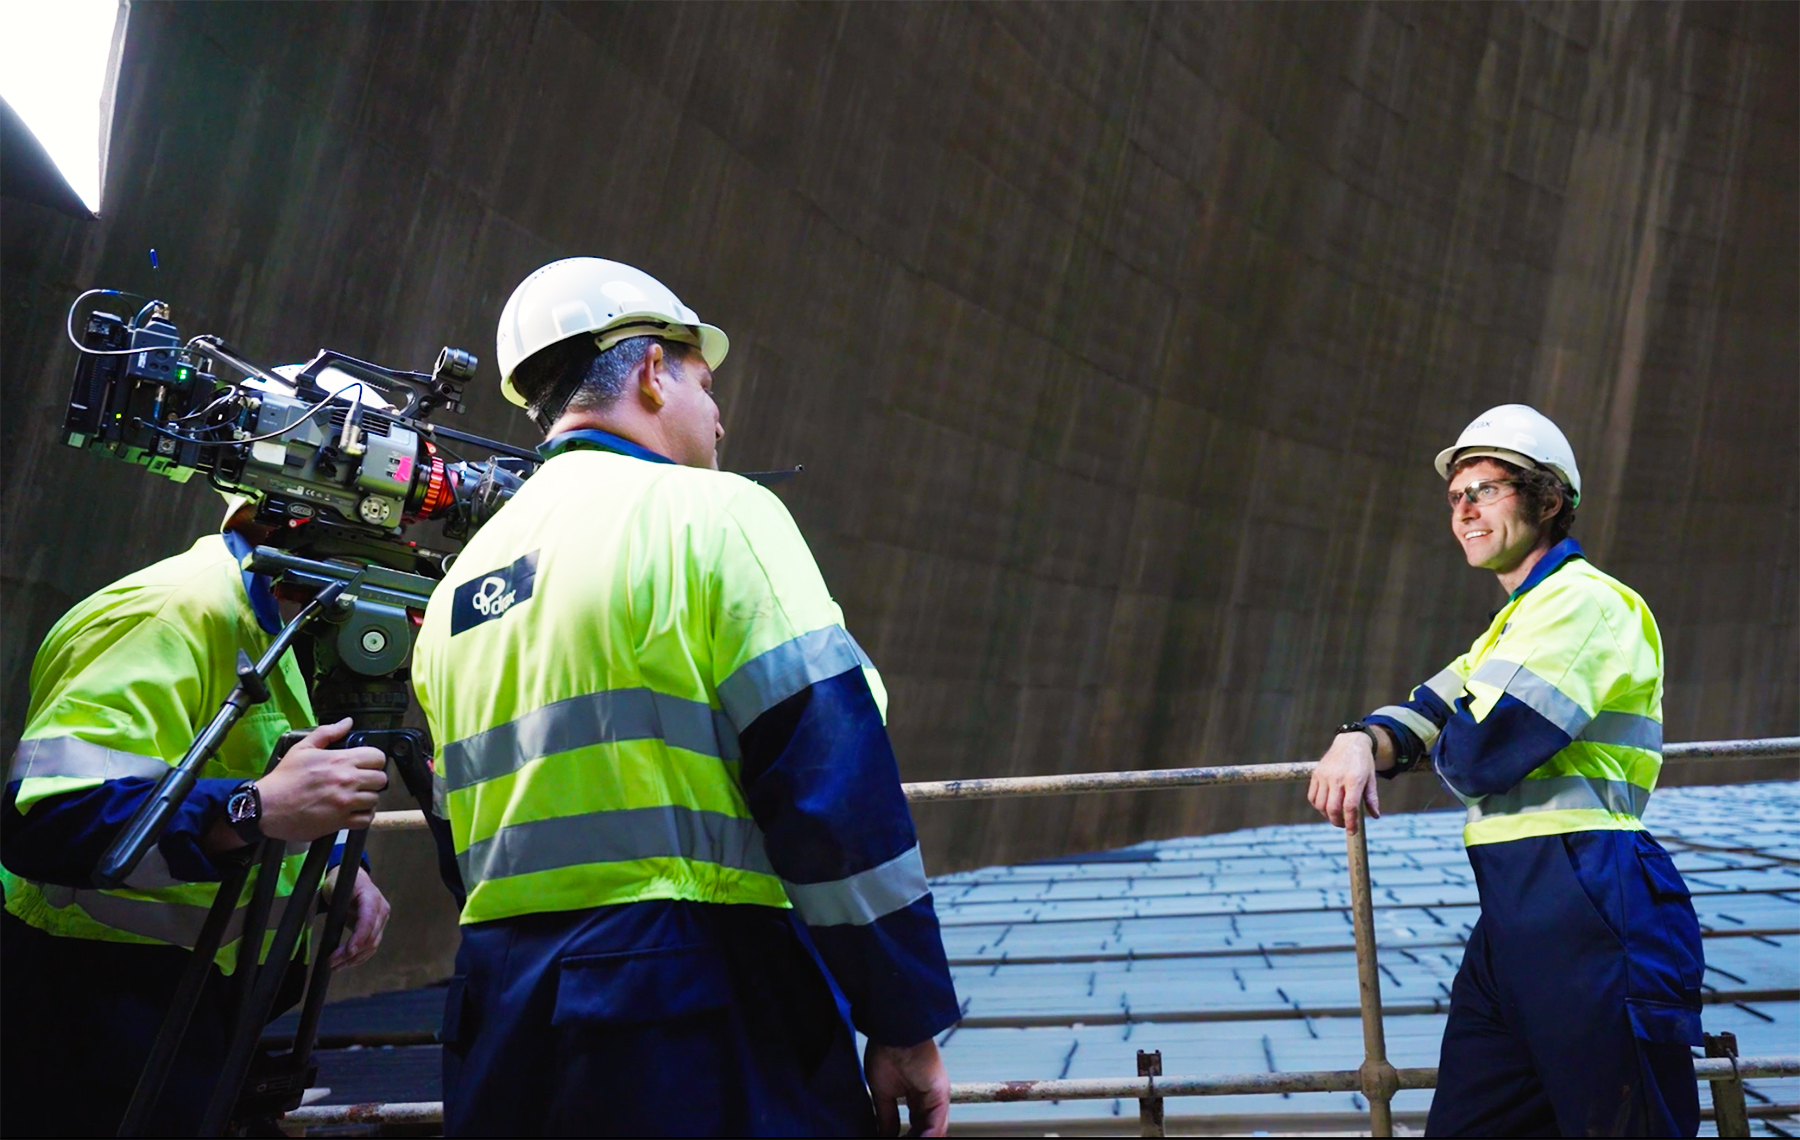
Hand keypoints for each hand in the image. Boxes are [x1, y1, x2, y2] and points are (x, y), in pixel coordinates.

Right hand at [258, 719, 388, 841]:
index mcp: (340, 761)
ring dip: (367, 798)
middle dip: (372, 780)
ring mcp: (345, 802)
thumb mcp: (302, 748)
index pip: (378, 757)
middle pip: (381, 779)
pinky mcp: (340, 822)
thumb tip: (347, 722)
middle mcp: (347, 781)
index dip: (374, 760)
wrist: (267, 806)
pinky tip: (353, 811)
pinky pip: (366, 819)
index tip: (365, 765)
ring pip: (375, 799)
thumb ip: (327, 733)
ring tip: (355, 797)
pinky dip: (363, 816)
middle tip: (360, 782)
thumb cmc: (284, 777)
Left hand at [322, 867, 389, 968]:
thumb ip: (333, 907)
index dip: (359, 938)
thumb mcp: (334, 890)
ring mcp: (381, 920)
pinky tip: (345, 964)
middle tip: (331, 962)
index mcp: (372, 898)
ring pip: (372, 946)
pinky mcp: (378, 929)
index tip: (348, 952)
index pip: (368, 921)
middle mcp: (381, 910)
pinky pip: (370, 947)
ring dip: (354, 959)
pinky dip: (358, 957)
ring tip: (335, 967)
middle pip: (370, 937)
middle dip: (351, 953)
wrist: (353, 879)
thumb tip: (314, 926)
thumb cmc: (341, 883)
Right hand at [866, 1038, 949, 1136]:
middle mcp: (930, 1097)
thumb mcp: (882, 1093)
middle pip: (925, 1130)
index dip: (906, 1136)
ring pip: (933, 1131)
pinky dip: (927, 1137)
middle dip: (912, 1138)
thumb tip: (885, 1135)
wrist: (892, 1030)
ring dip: (919, 1139)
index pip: (916, 1126)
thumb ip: (887, 1116)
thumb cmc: (885, 1049)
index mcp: (917, 1095)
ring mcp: (937, 1096)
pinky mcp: (940, 1094)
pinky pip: (937, 1125)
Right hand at [1307, 731, 1379, 832]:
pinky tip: (1325, 806)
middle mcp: (1337, 778)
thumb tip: (1375, 816)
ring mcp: (1324, 776)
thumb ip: (1372, 799)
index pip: (1350, 806)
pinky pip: (1312, 796)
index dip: (1350, 822)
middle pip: (1332, 808)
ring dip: (1327, 815)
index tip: (1352, 831)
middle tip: (1343, 825)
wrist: (1350, 742)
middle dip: (1337, 821)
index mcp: (1354, 779)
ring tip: (1335, 816)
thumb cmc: (1363, 762)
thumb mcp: (1371, 779)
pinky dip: (1318, 806)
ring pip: (1320, 804)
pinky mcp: (1316, 774)